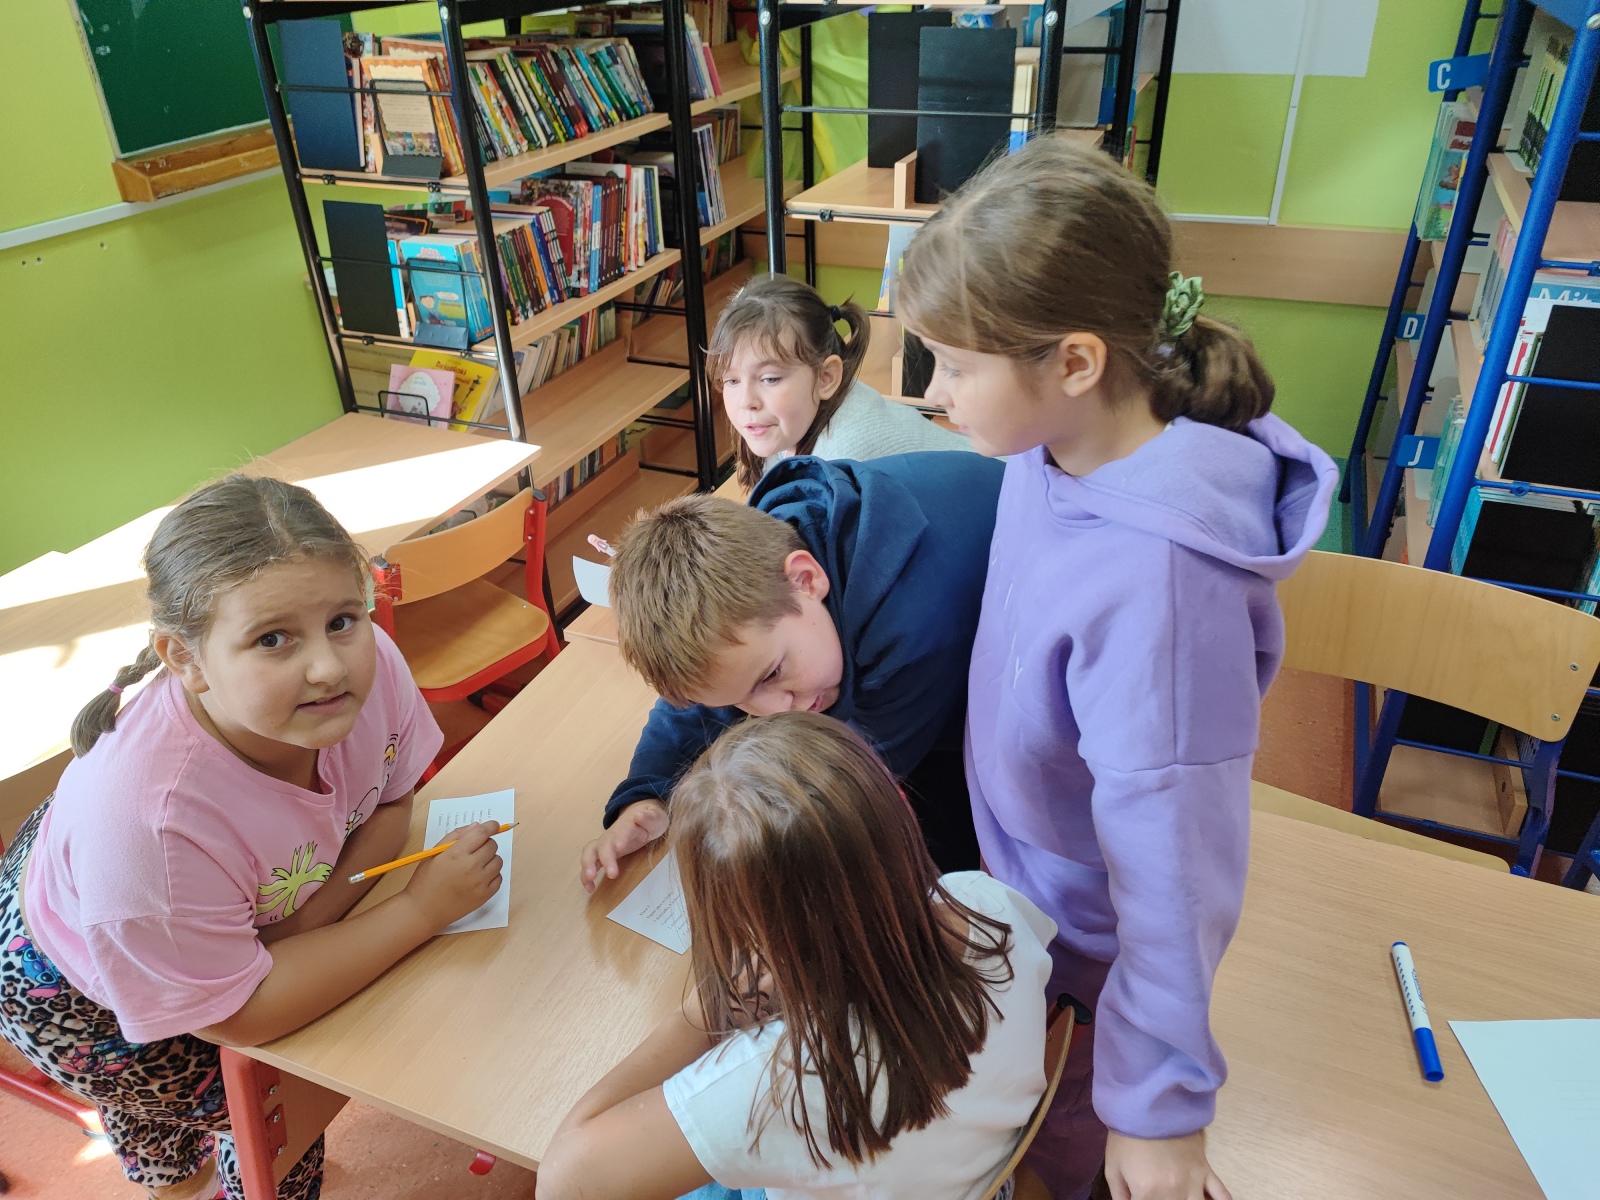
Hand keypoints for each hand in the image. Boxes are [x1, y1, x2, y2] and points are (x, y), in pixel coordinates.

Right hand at [402, 821, 503, 931]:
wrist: (424, 911)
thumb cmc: (425, 881)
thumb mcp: (434, 853)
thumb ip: (455, 836)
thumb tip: (476, 826)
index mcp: (456, 854)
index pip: (482, 833)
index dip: (491, 826)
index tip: (493, 825)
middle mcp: (471, 867)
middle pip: (492, 845)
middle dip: (486, 843)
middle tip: (475, 850)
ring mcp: (480, 882)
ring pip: (498, 861)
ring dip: (490, 859)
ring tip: (475, 865)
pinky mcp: (484, 896)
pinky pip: (499, 878)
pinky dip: (492, 875)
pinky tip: (479, 877)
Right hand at [579, 800, 668, 892]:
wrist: (641, 815)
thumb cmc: (650, 820)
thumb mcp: (655, 816)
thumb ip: (649, 816)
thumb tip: (638, 815)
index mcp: (626, 827)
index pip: (621, 832)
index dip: (619, 839)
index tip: (619, 847)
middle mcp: (611, 836)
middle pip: (602, 844)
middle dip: (604, 859)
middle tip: (611, 874)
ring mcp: (604, 845)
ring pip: (589, 853)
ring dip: (587, 867)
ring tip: (591, 882)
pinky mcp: (602, 855)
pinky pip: (590, 864)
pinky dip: (586, 876)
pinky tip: (590, 888)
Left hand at [1104, 1130, 1231, 1199]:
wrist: (1147, 1105)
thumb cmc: (1126, 1136)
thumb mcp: (1113, 1168)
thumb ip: (1120, 1196)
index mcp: (1148, 1193)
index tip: (1139, 1197)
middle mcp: (1174, 1193)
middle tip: (1157, 1193)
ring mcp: (1193, 1182)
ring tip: (1181, 1197)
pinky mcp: (1206, 1171)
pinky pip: (1221, 1194)